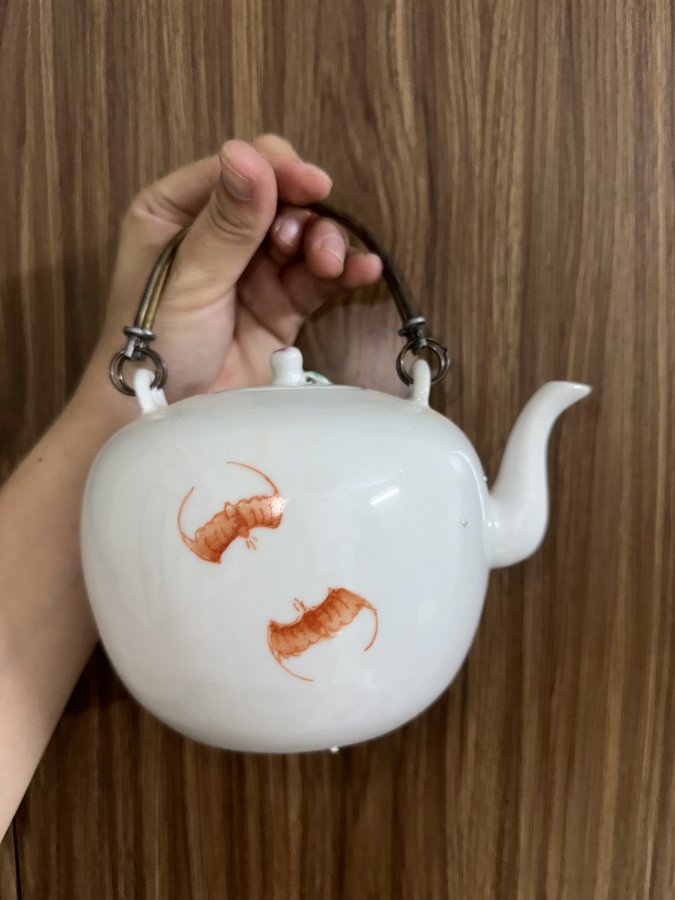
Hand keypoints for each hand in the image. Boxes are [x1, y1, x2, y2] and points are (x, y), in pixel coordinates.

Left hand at [81, 134, 381, 404]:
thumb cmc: (154, 347)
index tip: (314, 185)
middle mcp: (217, 233)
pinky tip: (363, 271)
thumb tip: (248, 154)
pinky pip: (315, 279)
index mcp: (176, 211)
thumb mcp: (187, 280)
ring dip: (324, 243)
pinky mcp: (278, 306)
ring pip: (302, 236)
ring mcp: (251, 270)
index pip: (236, 171)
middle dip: (304, 213)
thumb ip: (226, 224)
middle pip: (278, 198)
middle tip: (312, 243)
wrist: (166, 417)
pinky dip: (341, 273)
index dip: (277, 172)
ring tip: (330, 265)